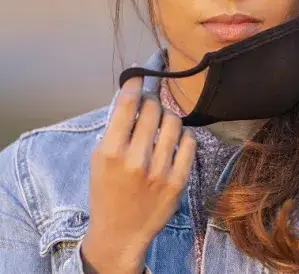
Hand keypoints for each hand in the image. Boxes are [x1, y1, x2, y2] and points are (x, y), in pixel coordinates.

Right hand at [80, 73, 195, 272]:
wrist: (121, 232)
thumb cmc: (107, 191)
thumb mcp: (100, 160)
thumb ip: (116, 129)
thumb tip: (134, 94)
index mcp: (110, 152)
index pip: (128, 104)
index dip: (136, 83)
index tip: (140, 75)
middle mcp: (136, 160)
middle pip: (154, 109)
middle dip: (153, 101)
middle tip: (151, 103)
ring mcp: (160, 170)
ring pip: (175, 122)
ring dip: (169, 116)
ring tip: (162, 123)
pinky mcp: (179, 180)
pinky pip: (190, 142)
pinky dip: (184, 135)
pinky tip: (176, 140)